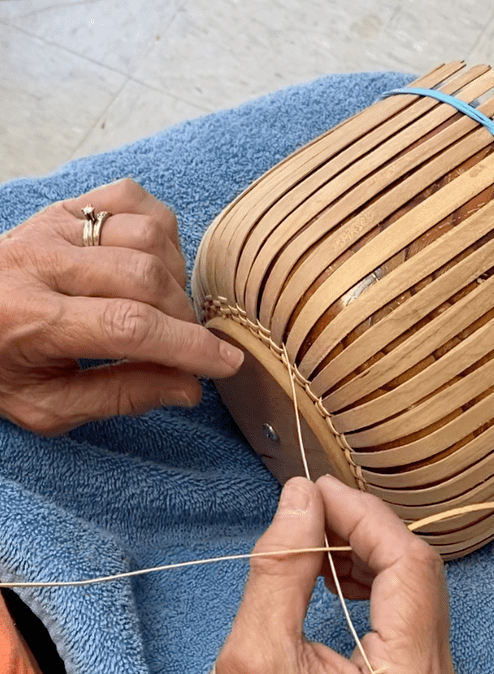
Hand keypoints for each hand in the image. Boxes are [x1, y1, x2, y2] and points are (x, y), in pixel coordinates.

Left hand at [0, 178, 243, 433]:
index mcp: (28, 319)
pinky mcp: (65, 207)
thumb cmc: (1, 368)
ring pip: (147, 236)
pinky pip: (133, 200)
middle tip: (184, 347)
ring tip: (163, 308)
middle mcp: (39, 262)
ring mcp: (53, 226)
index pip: (129, 326)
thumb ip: (119, 397)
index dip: (188, 347)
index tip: (226, 364)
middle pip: (145, 278)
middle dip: (183, 320)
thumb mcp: (47, 406)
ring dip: (174, 278)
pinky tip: (153, 264)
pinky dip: (160, 232)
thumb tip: (189, 388)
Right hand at [167, 475, 463, 673]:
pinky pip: (409, 620)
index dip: (365, 517)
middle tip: (312, 510)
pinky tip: (333, 576)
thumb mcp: (253, 654)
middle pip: (420, 576)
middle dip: (366, 532)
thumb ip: (284, 566)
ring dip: (368, 557)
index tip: (318, 491)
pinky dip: (373, 588)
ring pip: (417, 593)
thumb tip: (302, 497)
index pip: (410, 567)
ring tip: (315, 545)